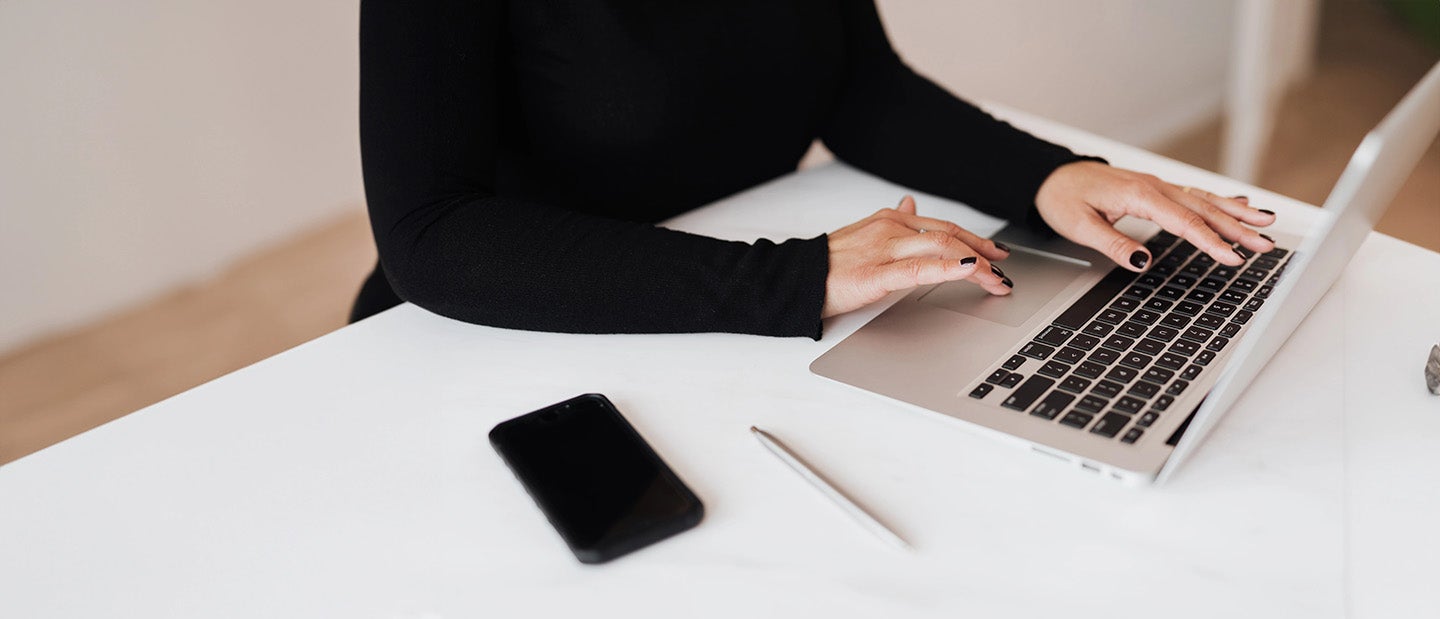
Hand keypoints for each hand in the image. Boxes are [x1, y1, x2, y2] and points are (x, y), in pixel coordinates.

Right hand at [823, 195, 1011, 317]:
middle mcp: (891, 228)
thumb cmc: (828, 263)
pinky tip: (970, 271)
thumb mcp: (864, 233)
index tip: (995, 252)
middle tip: (1005, 269)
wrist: (795, 278)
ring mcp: (885, 248)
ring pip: (942, 249)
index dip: (974, 239)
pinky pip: (920, 269)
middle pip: (949, 236)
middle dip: (984, 252)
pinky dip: (950, 269)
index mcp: (890, 219)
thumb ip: (892, 220)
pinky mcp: (877, 273)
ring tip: (997, 280)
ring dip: (977, 265)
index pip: (942, 227)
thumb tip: (910, 203)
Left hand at [1034, 161, 1276, 270]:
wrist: (1052, 177)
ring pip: (1204, 199)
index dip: (1211, 241)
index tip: (1233, 257)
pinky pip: (1194, 195)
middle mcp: (1154, 187)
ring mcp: (1157, 186)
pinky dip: (1220, 200)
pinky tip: (1240, 205)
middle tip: (1267, 243)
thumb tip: (1142, 262)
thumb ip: (1112, 244)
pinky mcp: (1156, 190)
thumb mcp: (1079, 226)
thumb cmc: (1063, 199)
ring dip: (1237, 213)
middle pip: (1203, 209)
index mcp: (1139, 195)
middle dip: (1238, 228)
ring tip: (1267, 224)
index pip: (1183, 222)